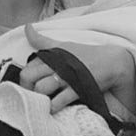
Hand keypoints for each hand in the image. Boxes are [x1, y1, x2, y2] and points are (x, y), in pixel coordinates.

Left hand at [19, 23, 135, 112]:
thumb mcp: (62, 46)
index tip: (28, 87)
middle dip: (27, 88)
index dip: (24, 79)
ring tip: (42, 103)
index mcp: (51, 55)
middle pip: (29, 77)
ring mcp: (66, 77)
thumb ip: (42, 40)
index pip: (28, 67)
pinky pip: (60, 100)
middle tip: (32, 96)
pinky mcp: (77, 88)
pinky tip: (53, 108)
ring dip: (39, 98)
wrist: (110, 62)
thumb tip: (27, 27)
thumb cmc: (84, 54)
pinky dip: (54, 106)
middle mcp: (56, 65)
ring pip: (41, 88)